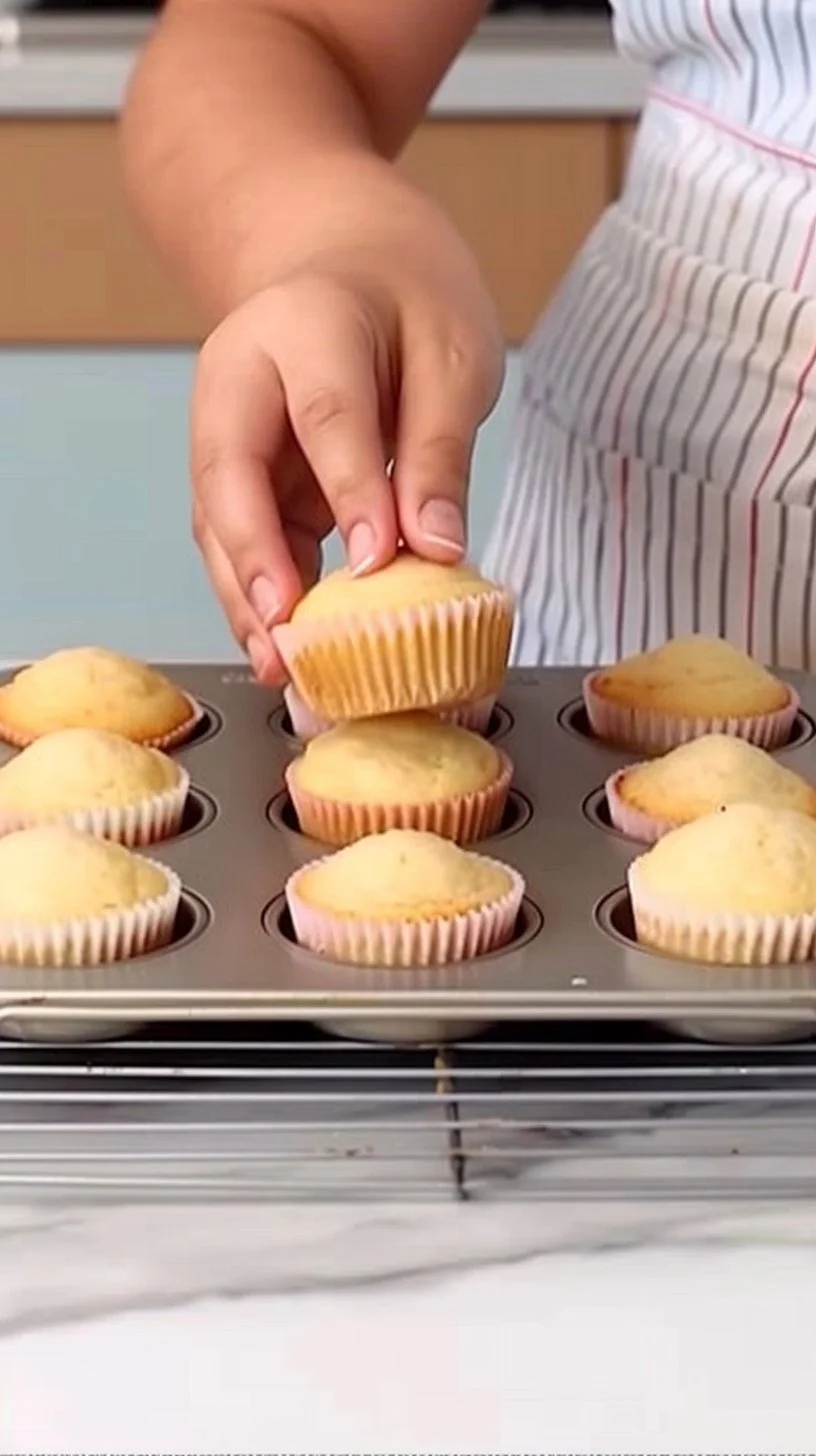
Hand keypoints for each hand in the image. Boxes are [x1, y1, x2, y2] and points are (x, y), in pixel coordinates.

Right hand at [190, 234, 502, 683]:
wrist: (350, 268)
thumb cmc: (409, 306)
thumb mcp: (452, 356)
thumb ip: (438, 449)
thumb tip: (436, 549)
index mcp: (306, 322)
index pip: (325, 413)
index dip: (350, 490)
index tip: (380, 560)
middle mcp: (243, 376)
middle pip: (231, 471)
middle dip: (256, 558)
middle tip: (287, 632)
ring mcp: (228, 429)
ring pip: (219, 519)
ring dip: (245, 597)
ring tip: (281, 668)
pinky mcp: (239, 479)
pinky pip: (240, 542)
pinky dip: (259, 598)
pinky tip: (285, 651)